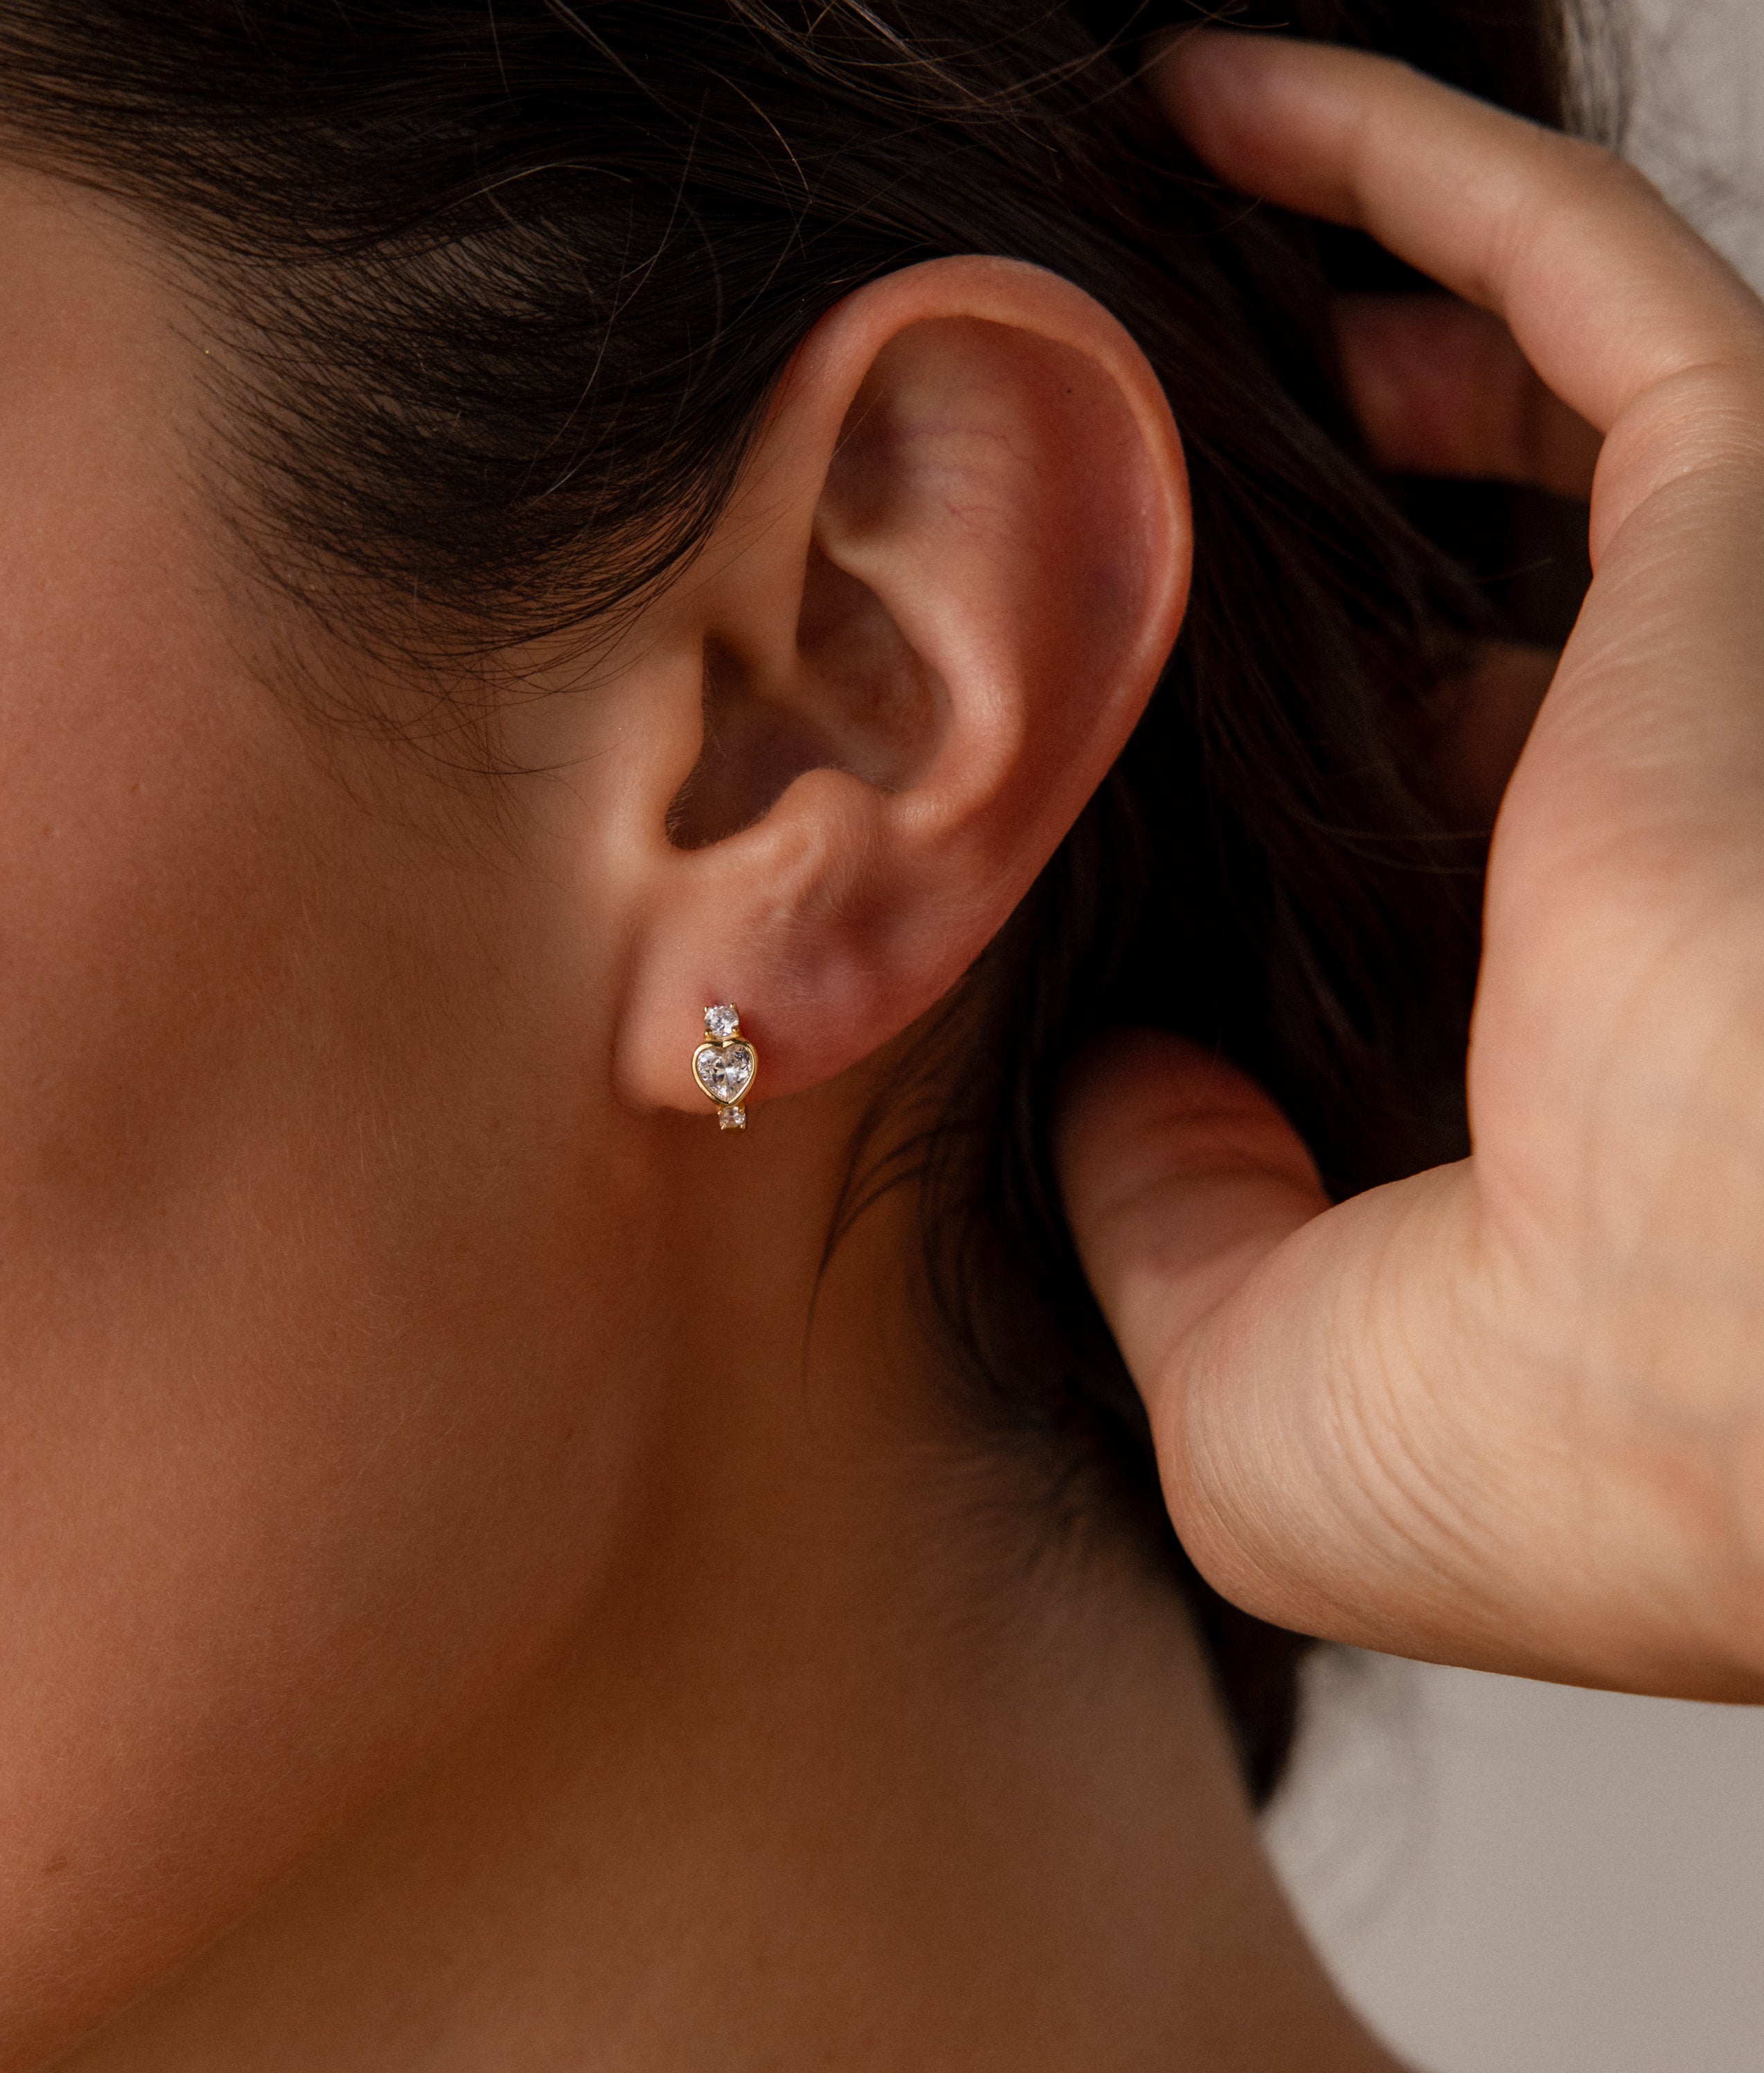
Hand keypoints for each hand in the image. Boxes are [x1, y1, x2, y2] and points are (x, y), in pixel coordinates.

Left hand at [1056, 31, 1763, 1698]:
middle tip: (1064, 428)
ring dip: (1327, 292)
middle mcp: (1606, 839)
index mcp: (1511, 1044)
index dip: (1207, 781)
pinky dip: (1415, 174)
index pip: (1359, 863)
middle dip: (1253, 515)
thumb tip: (1117, 1081)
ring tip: (1129, 224)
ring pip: (1506, 404)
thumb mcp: (1244, 1393)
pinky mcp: (1733, 545)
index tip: (1023, 710)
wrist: (1734, 1378)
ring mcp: (1681, 674)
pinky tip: (1223, 97)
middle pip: (1407, 611)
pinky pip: (1577, 281)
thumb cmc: (1511, 1445)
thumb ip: (1160, 1228)